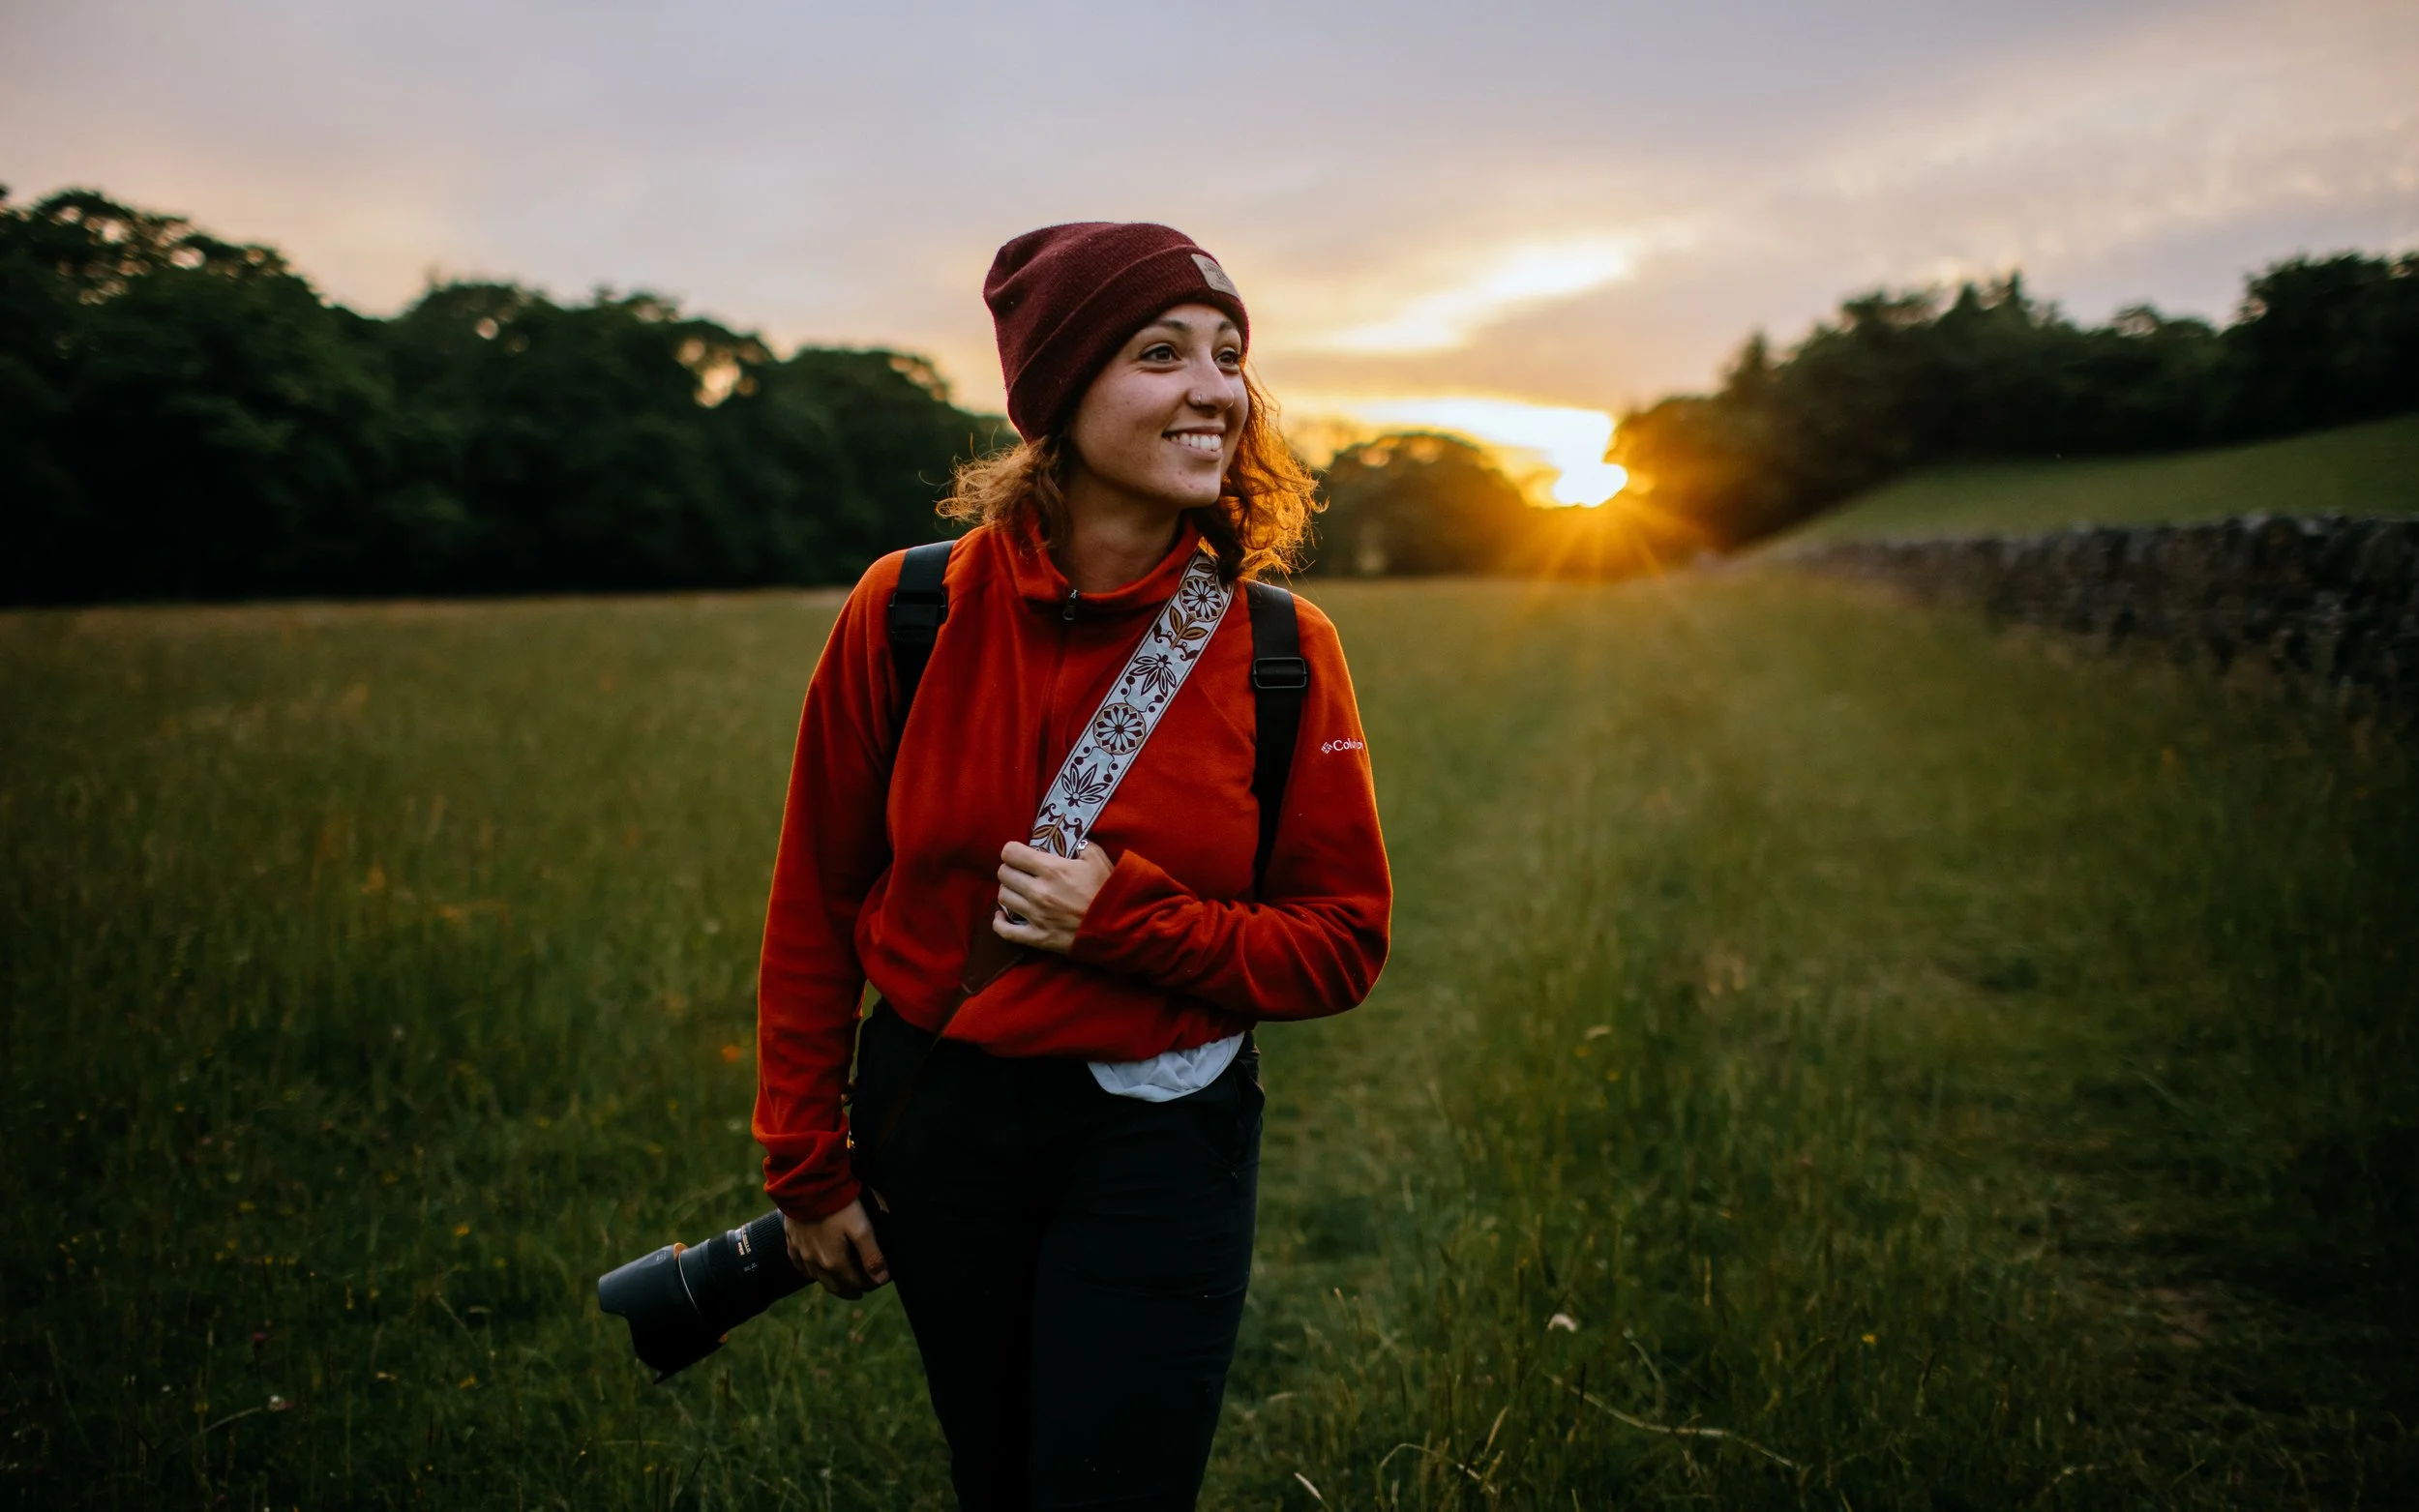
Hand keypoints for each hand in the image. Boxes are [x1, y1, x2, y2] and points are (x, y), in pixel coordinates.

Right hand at [783, 1199, 889, 1299]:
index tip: (878, 1281)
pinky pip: (799, 1265)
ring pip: (817, 1278)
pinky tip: (812, 1272)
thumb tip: (883, 1279)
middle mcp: (816, 1263)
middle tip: (861, 1290)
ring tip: (841, 1283)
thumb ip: (872, 1255)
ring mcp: (802, 1253)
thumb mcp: (862, 1228)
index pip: (855, 1283)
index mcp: (834, 1263)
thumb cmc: (839, 1205)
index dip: (869, 1284)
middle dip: (850, 1290)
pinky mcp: (792, 1241)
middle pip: (835, 1286)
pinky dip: (808, 1271)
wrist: (807, 1185)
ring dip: (831, 1283)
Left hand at [993, 841, 1114, 954]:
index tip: (1019, 854)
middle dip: (1010, 869)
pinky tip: (1003, 915)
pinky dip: (999, 922)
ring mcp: (1035, 916)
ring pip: (1002, 898)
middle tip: (1021, 872)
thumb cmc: (1109, 891)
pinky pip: (1005, 931)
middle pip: (1004, 874)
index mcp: (1051, 869)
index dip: (1013, 851)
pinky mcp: (1037, 937)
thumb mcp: (1098, 859)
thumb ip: (1081, 844)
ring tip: (1019, 891)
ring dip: (1009, 892)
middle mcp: (1038, 891)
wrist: (1120, 928)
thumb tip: (1071, 841)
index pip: (1011, 853)